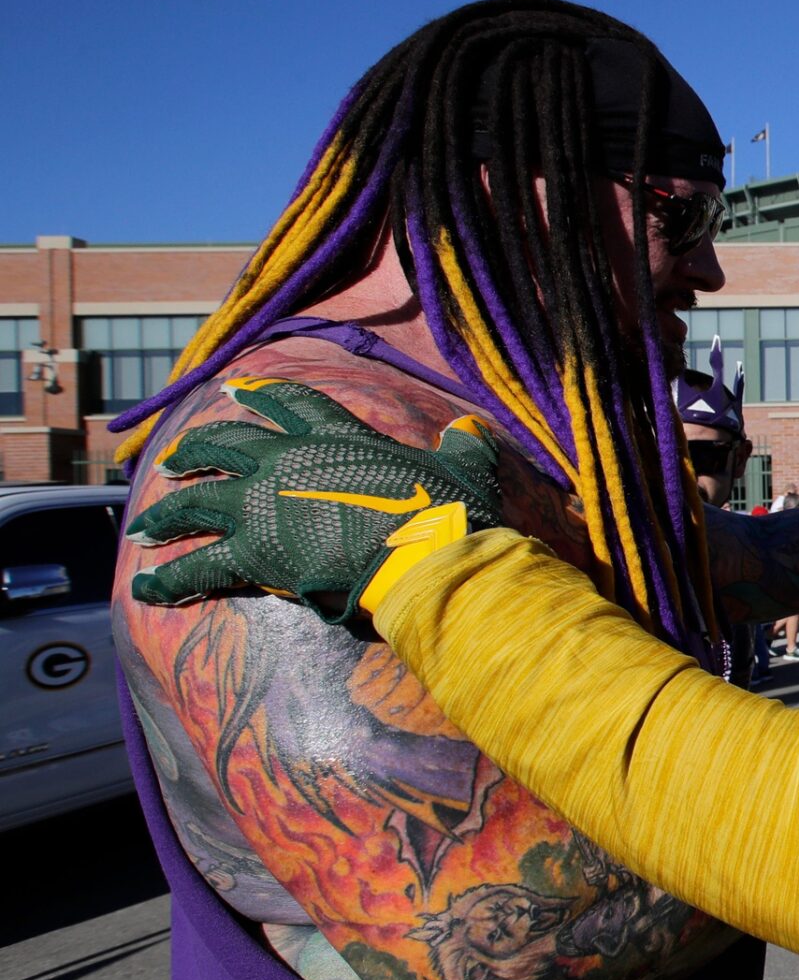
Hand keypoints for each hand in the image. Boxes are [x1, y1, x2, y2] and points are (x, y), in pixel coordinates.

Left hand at [127, 378, 501, 623]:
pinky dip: (166, 580)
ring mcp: (259, 505)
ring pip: (192, 502)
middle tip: (170, 461)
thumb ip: (463, 445)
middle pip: (221, 446)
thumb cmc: (448, 510)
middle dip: (192, 451)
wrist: (424, 553)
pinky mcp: (249, 553)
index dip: (260, 395)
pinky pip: (195, 566)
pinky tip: (144, 588)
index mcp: (334, 436)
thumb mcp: (464, 466)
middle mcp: (284, 461)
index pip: (289, 403)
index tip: (234, 390)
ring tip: (144, 528)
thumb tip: (472, 430)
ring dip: (164, 516)